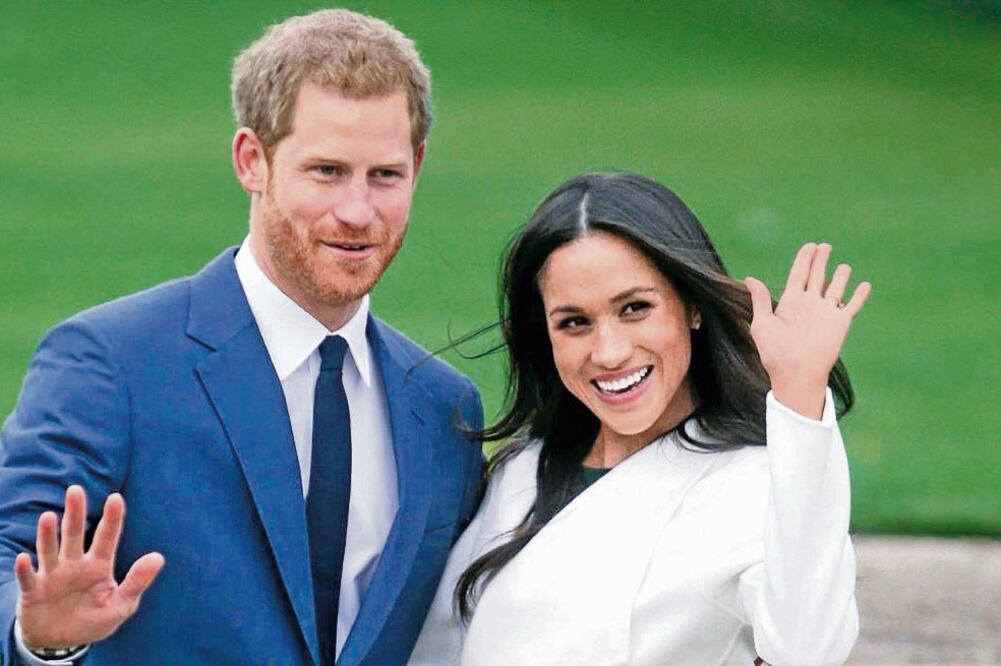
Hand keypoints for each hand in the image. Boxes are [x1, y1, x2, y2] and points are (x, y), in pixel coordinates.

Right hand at [14, 485, 163, 648]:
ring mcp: (52, 576)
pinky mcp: (33, 592)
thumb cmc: (94, 619)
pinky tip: (24, 559)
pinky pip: (28, 579)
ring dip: (47, 535)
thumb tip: (158, 557)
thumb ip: (137, 582)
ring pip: (49, 550)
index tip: (116, 498)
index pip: (107, 538)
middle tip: (75, 490)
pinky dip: (25, 570)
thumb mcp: (120, 605)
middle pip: (74, 535)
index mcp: (99, 566)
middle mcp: (74, 565)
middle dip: (75, 513)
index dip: (112, 519)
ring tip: (48, 517)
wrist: (62, 642)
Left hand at [744, 242, 870, 418]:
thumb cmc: (775, 352)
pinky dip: (859, 295)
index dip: (804, 259)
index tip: (810, 246)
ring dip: (840, 277)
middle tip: (824, 245)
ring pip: (835, 288)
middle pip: (816, 276)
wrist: (796, 374)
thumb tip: (750, 278)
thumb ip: (760, 300)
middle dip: (820, 261)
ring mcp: (826, 313)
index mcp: (790, 302)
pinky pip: (852, 305)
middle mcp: (809, 305)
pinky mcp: (840, 322)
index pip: (798, 274)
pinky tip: (865, 285)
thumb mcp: (762, 323)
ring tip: (844, 266)